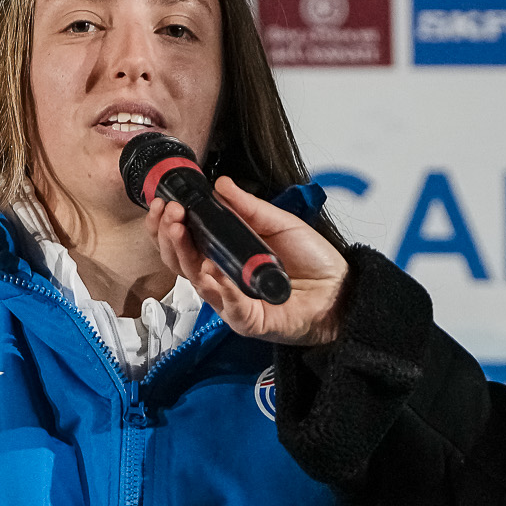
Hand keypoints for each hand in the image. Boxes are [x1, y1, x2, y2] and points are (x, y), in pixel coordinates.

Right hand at [145, 178, 347, 346]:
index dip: (169, 225)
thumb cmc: (312, 261)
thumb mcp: (279, 223)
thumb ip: (248, 207)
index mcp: (226, 255)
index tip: (165, 204)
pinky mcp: (249, 321)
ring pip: (197, 283)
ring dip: (185, 255)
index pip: (186, 242)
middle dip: (168, 236)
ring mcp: (233, 302)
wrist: (340, 289)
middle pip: (181, 262)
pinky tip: (215, 270)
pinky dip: (221, 288)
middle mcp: (223, 279)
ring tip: (180, 230)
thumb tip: (221, 185)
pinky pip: (229, 307)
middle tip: (169, 213)